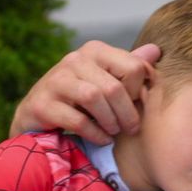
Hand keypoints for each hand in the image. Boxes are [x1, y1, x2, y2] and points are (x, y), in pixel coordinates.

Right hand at [10, 41, 160, 144]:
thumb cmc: (78, 97)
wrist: (36, 114)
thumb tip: (155, 52)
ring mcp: (56, 80)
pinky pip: (77, 120)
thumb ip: (128, 67)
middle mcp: (74, 60)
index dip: (139, 90)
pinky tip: (102, 139)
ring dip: (110, 121)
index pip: (132, 67)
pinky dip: (95, 133)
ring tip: (114, 132)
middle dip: (127, 113)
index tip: (136, 105)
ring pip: (94, 98)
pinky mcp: (42, 104)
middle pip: (114, 87)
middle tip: (131, 128)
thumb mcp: (105, 79)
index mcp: (94, 50)